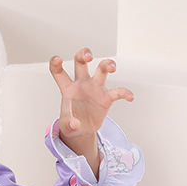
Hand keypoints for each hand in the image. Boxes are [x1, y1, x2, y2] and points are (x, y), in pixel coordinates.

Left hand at [49, 48, 133, 175]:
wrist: (82, 131)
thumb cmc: (70, 123)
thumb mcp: (65, 125)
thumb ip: (67, 123)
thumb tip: (74, 124)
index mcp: (68, 89)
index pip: (59, 73)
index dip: (56, 64)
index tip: (57, 59)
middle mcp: (81, 84)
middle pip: (81, 63)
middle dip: (84, 55)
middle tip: (89, 57)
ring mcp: (95, 88)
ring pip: (101, 69)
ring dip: (108, 65)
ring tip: (112, 68)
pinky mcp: (106, 97)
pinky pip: (117, 91)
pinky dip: (125, 93)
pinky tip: (130, 97)